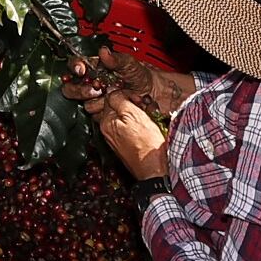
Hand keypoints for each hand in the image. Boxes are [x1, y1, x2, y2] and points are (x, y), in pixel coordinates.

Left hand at [63, 63, 171, 180]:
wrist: (154, 169)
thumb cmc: (146, 144)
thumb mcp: (134, 114)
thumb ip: (120, 100)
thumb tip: (112, 91)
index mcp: (106, 122)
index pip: (110, 97)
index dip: (125, 94)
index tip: (137, 99)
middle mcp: (107, 131)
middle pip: (116, 108)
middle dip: (130, 104)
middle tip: (142, 107)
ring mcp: (116, 139)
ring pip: (124, 117)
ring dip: (136, 114)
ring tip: (147, 117)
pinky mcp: (126, 145)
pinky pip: (129, 128)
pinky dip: (138, 125)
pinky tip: (147, 128)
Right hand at [72, 52, 196, 121]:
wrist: (152, 94)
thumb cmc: (142, 76)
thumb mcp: (130, 63)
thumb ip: (116, 58)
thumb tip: (104, 52)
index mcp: (96, 67)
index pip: (76, 65)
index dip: (75, 67)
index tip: (81, 70)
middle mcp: (92, 82)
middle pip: (72, 86)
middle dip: (81, 89)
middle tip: (95, 88)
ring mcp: (96, 98)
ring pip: (83, 102)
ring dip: (94, 100)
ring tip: (107, 96)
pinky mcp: (101, 112)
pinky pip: (93, 114)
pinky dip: (102, 110)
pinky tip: (111, 104)